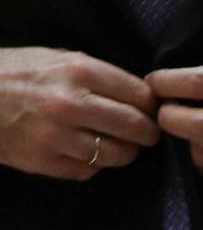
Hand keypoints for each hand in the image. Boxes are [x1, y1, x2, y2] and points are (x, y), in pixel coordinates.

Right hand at [0, 47, 158, 179]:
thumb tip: (138, 94)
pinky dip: (95, 165)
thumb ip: (100, 75)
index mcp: (80, 71)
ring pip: (113, 154)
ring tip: (125, 147)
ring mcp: (55, 136)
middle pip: (132, 125)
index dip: (152, 104)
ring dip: (126, 152)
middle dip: (148, 132)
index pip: (138, 93)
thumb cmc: (20, 72)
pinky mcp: (40, 162)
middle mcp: (70, 104)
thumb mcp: (62, 58)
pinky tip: (92, 155)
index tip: (155, 109)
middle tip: (150, 133)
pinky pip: (85, 171)